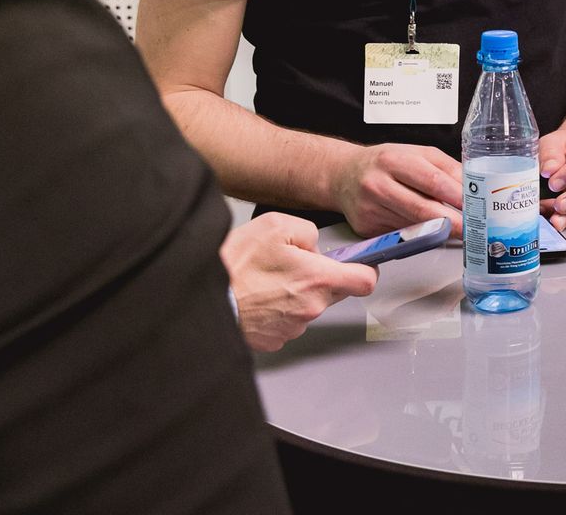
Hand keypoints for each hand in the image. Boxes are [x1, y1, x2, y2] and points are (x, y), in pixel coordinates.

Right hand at [220, 214, 376, 352]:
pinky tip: (258, 297)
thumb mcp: (276, 226)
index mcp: (318, 279)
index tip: (362, 265)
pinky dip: (277, 310)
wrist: (200, 297)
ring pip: (307, 306)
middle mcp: (310, 307)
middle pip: (333, 292)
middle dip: (320, 278)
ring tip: (266, 280)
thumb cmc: (234, 264)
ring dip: (295, 294)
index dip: (366, 270)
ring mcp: (293, 327)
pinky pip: (286, 321)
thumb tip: (314, 247)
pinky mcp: (274, 339)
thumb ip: (308, 233)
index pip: (365, 281)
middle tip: (293, 266)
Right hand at [329, 142, 463, 235]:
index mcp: (393, 160)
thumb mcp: (415, 153)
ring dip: (438, 230)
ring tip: (457, 229)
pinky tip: (428, 230)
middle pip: (421, 208)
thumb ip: (445, 167)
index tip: (473, 205)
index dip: (455, 195)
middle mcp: (378, 184)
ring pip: (413, 225)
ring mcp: (370, 209)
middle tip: (471, 228)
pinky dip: (419, 234)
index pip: (430, 180)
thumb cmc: (384, 162)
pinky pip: (400, 234)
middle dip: (451, 221)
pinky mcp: (367, 229)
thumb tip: (471, 186)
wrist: (344, 175)